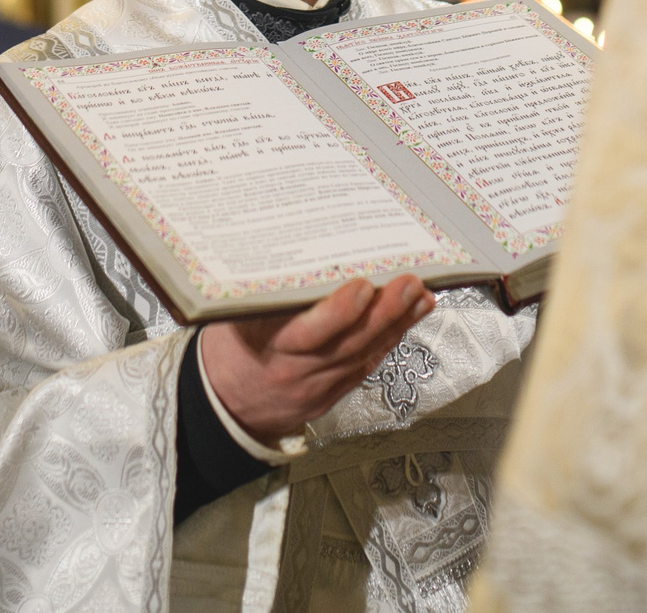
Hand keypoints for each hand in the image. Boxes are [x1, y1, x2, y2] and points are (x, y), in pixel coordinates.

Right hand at [199, 277, 432, 444]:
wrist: (227, 403)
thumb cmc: (233, 348)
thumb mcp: (236, 317)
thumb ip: (268, 292)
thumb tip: (303, 244)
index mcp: (264, 346)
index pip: (306, 333)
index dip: (338, 312)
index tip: (362, 286)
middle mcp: (293, 369)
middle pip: (346, 343)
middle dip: (382, 312)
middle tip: (408, 284)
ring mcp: (315, 386)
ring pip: (362, 354)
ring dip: (395, 323)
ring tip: (419, 295)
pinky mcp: (332, 394)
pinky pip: (365, 366)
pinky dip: (389, 340)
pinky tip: (409, 318)